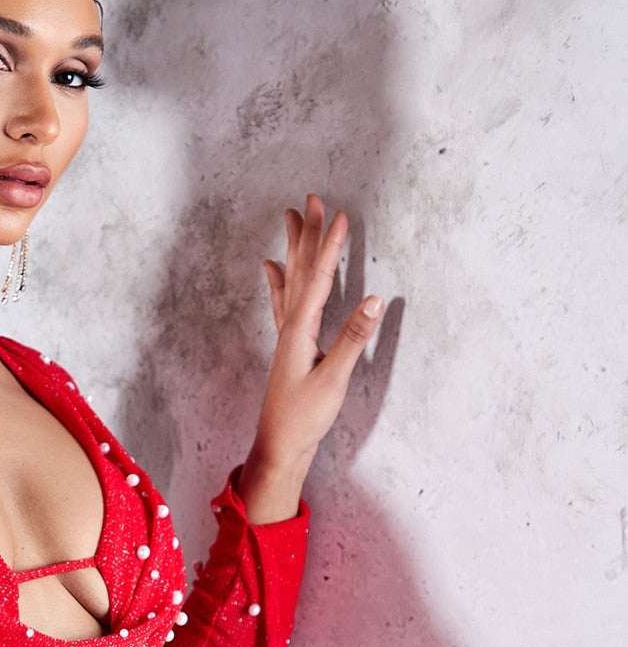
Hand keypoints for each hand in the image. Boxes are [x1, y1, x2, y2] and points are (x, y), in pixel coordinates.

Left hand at [241, 193, 382, 519]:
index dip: (330, 247)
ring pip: (290, 282)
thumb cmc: (304, 418)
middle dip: (309, 235)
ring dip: (294, 249)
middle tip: (311, 199)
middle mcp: (289, 328)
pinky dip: (279, 281)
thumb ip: (353, 340)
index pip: (318, 280)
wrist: (279, 446)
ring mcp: (287, 337)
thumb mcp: (333, 380)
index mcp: (300, 332)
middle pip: (300, 271)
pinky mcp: (289, 348)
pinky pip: (283, 303)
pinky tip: (270, 268)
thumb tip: (375, 301)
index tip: (339, 214)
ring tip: (290, 220)